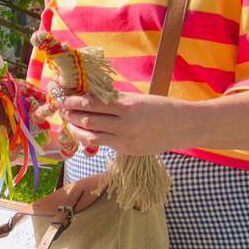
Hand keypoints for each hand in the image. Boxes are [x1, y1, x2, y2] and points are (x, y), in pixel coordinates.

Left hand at [58, 92, 185, 155]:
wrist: (185, 126)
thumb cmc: (161, 108)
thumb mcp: (137, 99)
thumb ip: (115, 100)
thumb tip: (89, 97)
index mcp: (127, 107)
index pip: (92, 103)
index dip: (74, 101)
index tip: (64, 98)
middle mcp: (124, 125)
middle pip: (88, 121)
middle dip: (71, 115)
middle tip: (62, 109)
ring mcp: (126, 140)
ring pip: (91, 137)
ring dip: (77, 129)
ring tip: (70, 123)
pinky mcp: (127, 151)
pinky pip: (104, 144)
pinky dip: (92, 138)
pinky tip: (86, 133)